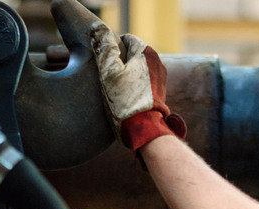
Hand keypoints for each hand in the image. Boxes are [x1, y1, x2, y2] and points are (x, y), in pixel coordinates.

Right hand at [89, 22, 185, 150]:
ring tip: (116, 89)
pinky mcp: (159, 92)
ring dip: (126, 74)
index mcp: (146, 52)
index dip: (112, 48)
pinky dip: (133, 85)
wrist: (144, 129)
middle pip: (132, 54)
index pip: (126, 39)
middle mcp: (157, 62)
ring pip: (137, 68)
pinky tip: (125, 98)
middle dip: (119, 62)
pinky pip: (143, 82)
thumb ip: (104, 48)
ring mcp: (160, 78)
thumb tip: (98, 29)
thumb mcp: (109, 72)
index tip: (104, 62)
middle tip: (107, 77)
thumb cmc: (126, 101)